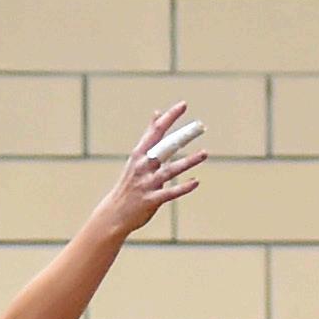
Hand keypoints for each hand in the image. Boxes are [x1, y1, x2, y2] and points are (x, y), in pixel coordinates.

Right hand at [103, 105, 207, 233]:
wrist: (114, 213)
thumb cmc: (130, 183)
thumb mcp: (137, 157)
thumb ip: (149, 137)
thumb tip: (157, 114)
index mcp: (139, 154)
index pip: (155, 131)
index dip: (169, 118)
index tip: (183, 105)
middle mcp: (143, 166)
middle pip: (165, 147)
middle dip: (182, 136)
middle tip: (200, 127)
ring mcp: (147, 183)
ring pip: (170, 170)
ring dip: (188, 162)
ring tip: (205, 153)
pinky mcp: (151, 200)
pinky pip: (170, 193)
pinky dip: (183, 187)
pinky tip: (196, 182)